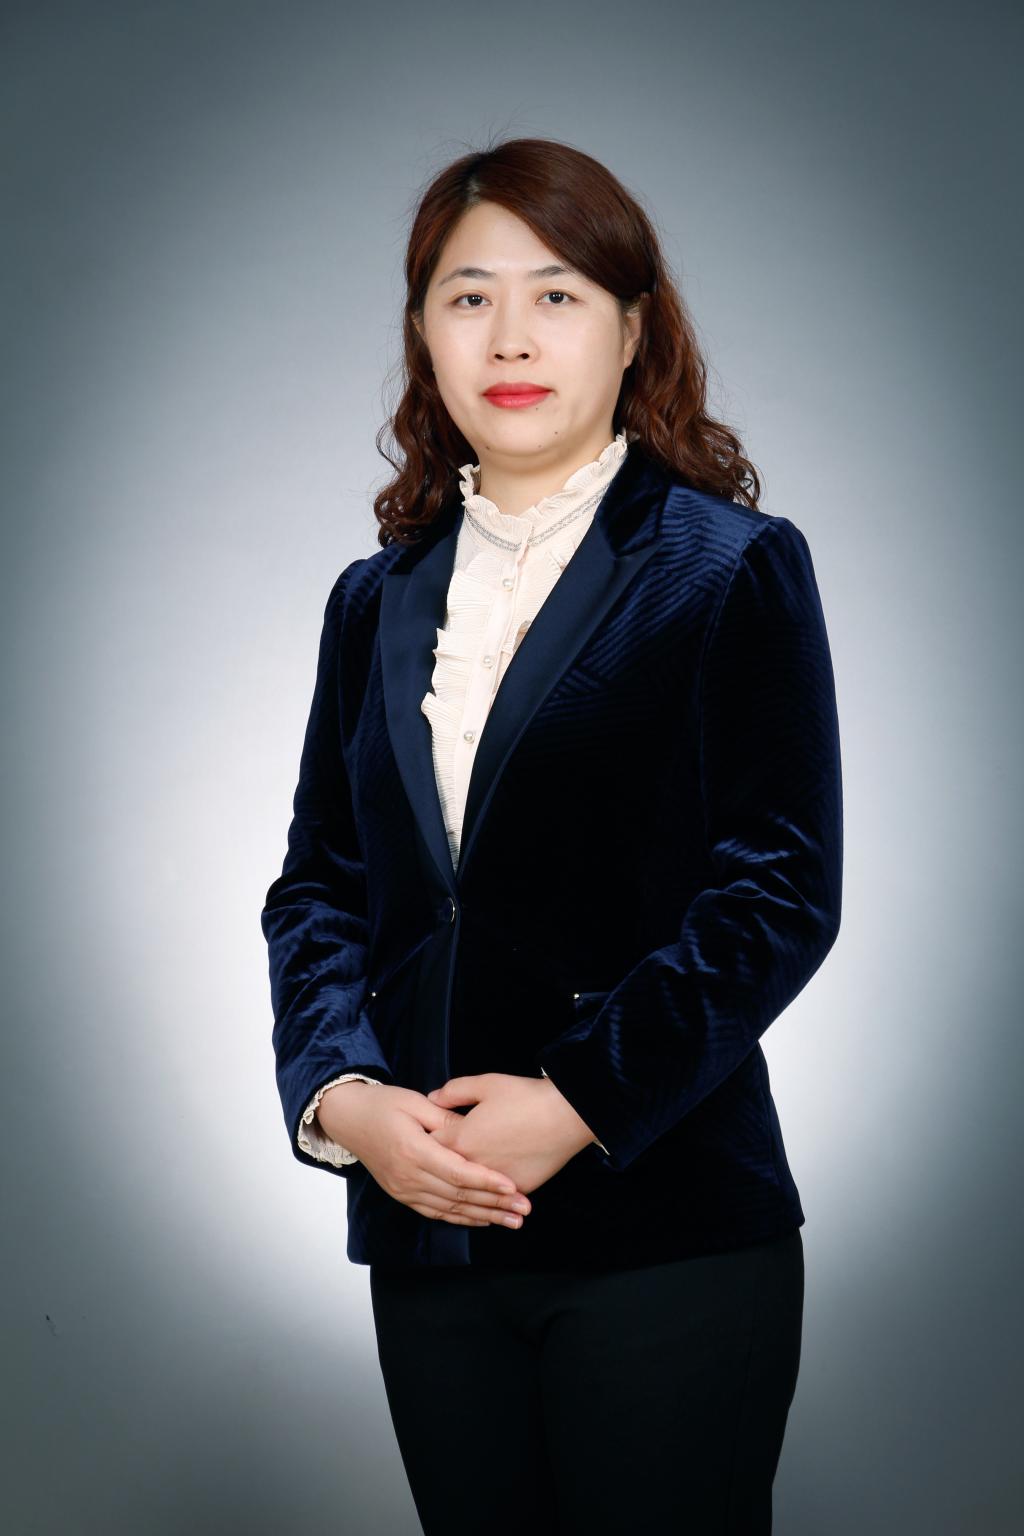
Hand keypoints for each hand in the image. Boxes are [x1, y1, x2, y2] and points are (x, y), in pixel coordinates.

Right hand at [315, 1081, 532, 1229]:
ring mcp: (403, 1189)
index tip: (513, 1186)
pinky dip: (461, 1218)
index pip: (457, 1172)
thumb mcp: (415, 1102)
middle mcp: (408, 1176)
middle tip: (524, 1208)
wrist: (348, 1119)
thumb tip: (472, 1131)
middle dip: (494, 1204)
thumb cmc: (383, 1104)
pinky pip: (435, 1213)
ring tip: (512, 1220)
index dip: (487, 1181)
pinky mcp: (402, 1195)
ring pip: (449, 1209)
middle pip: (458, 1195)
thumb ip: (445, 1119)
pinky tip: (483, 1220)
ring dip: (483, 1216)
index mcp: (413, 1150)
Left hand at [425, 1072, 596, 1194]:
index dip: (425, 1141)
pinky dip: (490, 1196)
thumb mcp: (486, 1083)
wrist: (566, 1115)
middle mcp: (473, 1165)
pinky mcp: (517, 1189)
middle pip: (445, 1172)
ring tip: (454, 1187)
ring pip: (470, 1191)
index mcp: (460, 1138)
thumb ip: (454, 1091)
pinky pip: (496, 1197)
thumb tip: (433, 1099)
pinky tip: (487, 1196)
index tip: (424, 1138)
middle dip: (437, 1168)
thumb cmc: (526, 1097)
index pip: (429, 1146)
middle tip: (434, 1163)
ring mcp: (495, 1181)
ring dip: (462, 1188)